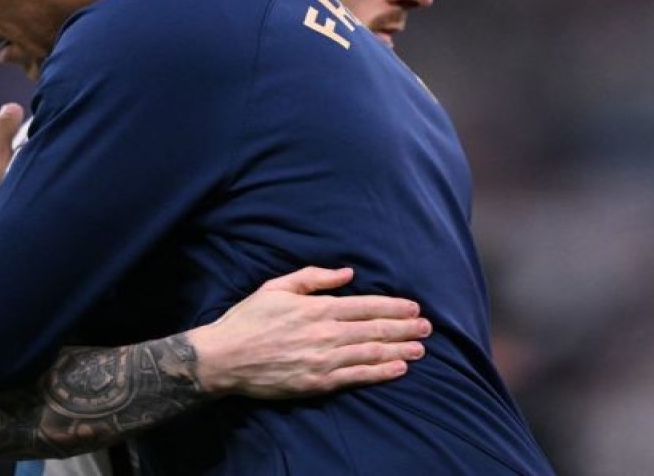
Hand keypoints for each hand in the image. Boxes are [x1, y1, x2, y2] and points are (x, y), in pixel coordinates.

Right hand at [186, 266, 429, 397]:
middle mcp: (325, 333)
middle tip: (427, 327)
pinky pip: (357, 377)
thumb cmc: (249, 320)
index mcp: (317, 308)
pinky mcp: (318, 382)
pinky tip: (399, 369)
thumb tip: (348, 272)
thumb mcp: (277, 287)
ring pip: (371, 353)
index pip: (366, 306)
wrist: (225, 357)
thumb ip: (314, 277)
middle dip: (404, 328)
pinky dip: (381, 372)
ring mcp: (324, 359)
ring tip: (420, 348)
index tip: (414, 307)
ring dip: (399, 349)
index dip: (393, 306)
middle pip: (374, 330)